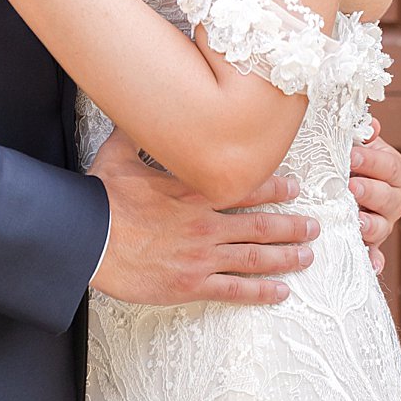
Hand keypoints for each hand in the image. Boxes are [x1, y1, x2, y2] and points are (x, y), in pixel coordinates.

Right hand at [89, 128, 318, 307]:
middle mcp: (205, 223)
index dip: (275, 188)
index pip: (245, 187)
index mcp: (193, 192)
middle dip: (292, 226)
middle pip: (261, 224)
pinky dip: (261, 292)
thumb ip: (135, 133)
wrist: (86, 238)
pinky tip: (281, 292)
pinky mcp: (190, 284)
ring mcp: (201, 256)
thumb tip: (139, 108)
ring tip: (307, 256)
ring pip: (255, 257)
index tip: (294, 188)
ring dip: (286, 257)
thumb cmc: (100, 198)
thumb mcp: (118, 155)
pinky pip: (234, 290)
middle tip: (314, 227)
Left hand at [352, 119, 400, 274]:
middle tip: (351, 187)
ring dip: (370, 225)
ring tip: (357, 221)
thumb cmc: (347, 160)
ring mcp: (383, 223)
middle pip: (389, 198)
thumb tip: (370, 125)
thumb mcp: (356, 144)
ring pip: (382, 226)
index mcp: (394, 172)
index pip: (390, 167)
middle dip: (370, 192)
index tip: (352, 156)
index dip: (372, 162)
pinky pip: (375, 255)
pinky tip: (371, 265)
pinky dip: (374, 261)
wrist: (340, 183)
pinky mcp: (370, 244)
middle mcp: (393, 200)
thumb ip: (362, 134)